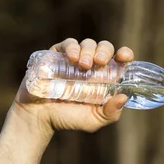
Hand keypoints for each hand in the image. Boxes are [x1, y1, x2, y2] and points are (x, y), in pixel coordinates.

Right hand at [11, 38, 133, 134]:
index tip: (125, 56)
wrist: (39, 117)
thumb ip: (110, 113)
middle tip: (100, 62)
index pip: (119, 61)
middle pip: (104, 48)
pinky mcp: (57, 55)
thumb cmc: (69, 118)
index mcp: (105, 78)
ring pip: (87, 44)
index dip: (124, 54)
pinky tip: (72, 58)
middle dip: (105, 51)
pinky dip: (72, 47)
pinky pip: (67, 44)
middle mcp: (92, 66)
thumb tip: (123, 97)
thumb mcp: (93, 120)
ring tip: (84, 65)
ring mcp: (74, 59)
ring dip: (89, 50)